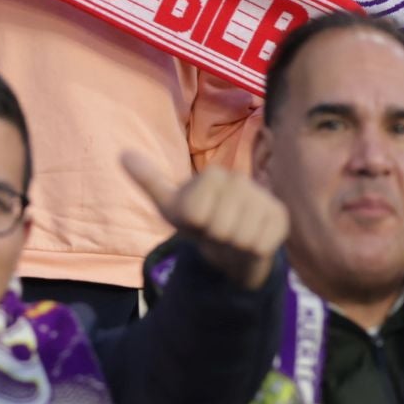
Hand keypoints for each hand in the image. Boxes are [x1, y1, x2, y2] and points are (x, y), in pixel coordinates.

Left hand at [122, 152, 286, 290]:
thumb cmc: (198, 222)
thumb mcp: (170, 205)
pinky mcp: (280, 217)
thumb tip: (122, 153)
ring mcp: (264, 198)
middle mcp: (242, 181)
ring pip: (241, 237)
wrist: (229, 242)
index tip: (198, 219)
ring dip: (232, 245)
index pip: (197, 211)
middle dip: (214, 236)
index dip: (194, 223)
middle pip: (219, 226)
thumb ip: (149, 180)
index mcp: (214, 175)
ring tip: (231, 236)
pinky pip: (261, 244)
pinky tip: (249, 240)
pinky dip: (251, 250)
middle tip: (215, 230)